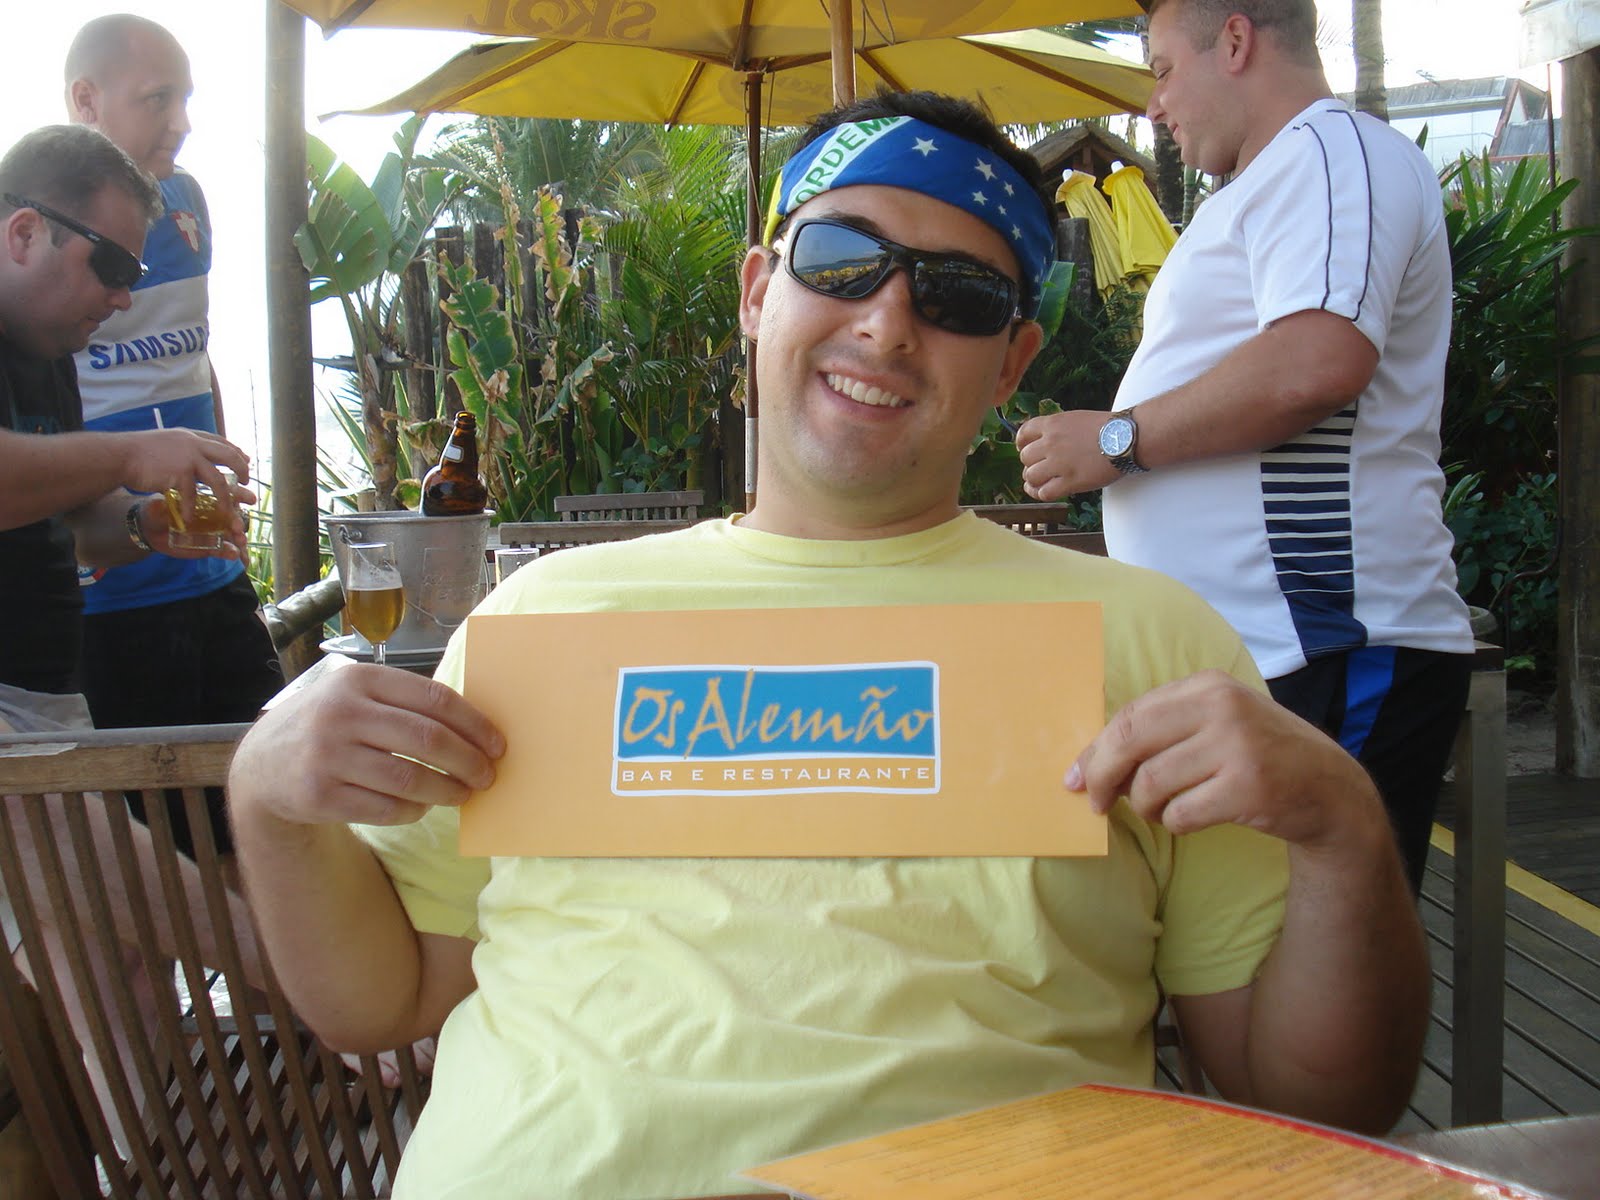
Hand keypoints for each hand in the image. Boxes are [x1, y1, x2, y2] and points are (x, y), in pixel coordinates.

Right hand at [120, 428, 250, 521]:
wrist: (120, 455)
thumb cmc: (139, 452)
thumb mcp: (168, 441)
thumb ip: (185, 446)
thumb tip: (197, 452)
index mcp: (191, 437)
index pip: (221, 442)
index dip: (236, 451)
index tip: (246, 459)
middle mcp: (194, 446)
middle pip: (228, 456)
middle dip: (241, 469)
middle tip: (245, 482)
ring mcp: (188, 459)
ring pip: (217, 480)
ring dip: (225, 498)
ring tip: (228, 512)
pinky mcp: (179, 474)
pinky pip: (193, 496)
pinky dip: (192, 509)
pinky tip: (190, 520)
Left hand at [135, 479, 255, 560]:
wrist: (152, 533)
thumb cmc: (156, 513)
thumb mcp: (155, 508)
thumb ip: (158, 506)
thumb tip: (158, 502)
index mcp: (205, 499)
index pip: (225, 494)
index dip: (239, 495)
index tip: (250, 499)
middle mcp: (214, 515)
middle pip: (232, 516)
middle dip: (238, 521)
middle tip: (239, 528)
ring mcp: (214, 531)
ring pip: (232, 534)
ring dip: (239, 538)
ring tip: (240, 543)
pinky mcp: (211, 546)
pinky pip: (224, 550)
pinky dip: (231, 553)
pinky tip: (235, 556)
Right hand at [228, 664, 505, 829]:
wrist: (262, 764)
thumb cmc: (330, 725)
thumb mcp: (357, 696)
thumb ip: (405, 704)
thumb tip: (476, 728)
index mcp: (360, 680)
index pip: (435, 699)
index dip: (474, 724)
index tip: (497, 745)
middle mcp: (341, 713)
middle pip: (428, 739)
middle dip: (468, 761)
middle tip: (487, 776)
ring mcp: (327, 755)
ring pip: (410, 779)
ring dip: (447, 791)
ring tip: (462, 794)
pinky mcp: (319, 795)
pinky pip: (386, 808)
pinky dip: (413, 810)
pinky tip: (421, 806)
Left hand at [1015, 410, 1118, 499]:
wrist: (1126, 437)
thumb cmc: (1107, 427)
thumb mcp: (1075, 419)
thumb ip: (1057, 429)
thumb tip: (1045, 440)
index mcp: (1053, 424)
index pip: (1023, 433)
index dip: (1022, 443)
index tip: (1025, 449)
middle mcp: (1051, 443)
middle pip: (1025, 458)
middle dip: (1031, 463)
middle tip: (1042, 467)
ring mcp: (1059, 463)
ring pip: (1031, 476)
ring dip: (1034, 480)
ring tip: (1042, 481)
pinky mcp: (1070, 481)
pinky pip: (1044, 492)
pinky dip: (1041, 494)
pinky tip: (1045, 492)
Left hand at [1067, 671, 1385, 851]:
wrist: (1330, 789)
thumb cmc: (1260, 756)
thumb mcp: (1219, 723)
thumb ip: (1164, 731)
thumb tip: (1091, 764)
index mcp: (1208, 686)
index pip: (1131, 716)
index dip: (1095, 750)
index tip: (1076, 777)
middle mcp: (1222, 708)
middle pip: (1131, 742)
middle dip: (1103, 777)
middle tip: (1097, 803)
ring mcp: (1237, 747)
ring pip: (1151, 783)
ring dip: (1147, 807)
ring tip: (1164, 810)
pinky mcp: (1248, 788)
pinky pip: (1181, 813)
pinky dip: (1175, 823)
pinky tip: (1191, 819)